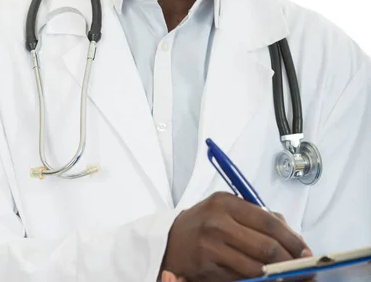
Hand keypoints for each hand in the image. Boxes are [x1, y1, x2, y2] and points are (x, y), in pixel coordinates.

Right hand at [162, 192, 311, 281]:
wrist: (171, 240)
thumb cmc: (205, 222)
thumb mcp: (227, 209)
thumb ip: (258, 217)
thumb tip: (293, 235)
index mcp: (226, 203)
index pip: (268, 221)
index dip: (292, 239)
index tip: (306, 250)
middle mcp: (218, 223)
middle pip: (265, 246)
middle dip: (290, 261)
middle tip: (305, 269)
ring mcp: (211, 247)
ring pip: (257, 267)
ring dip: (279, 275)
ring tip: (291, 276)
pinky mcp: (208, 269)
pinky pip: (242, 278)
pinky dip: (259, 281)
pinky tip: (268, 279)